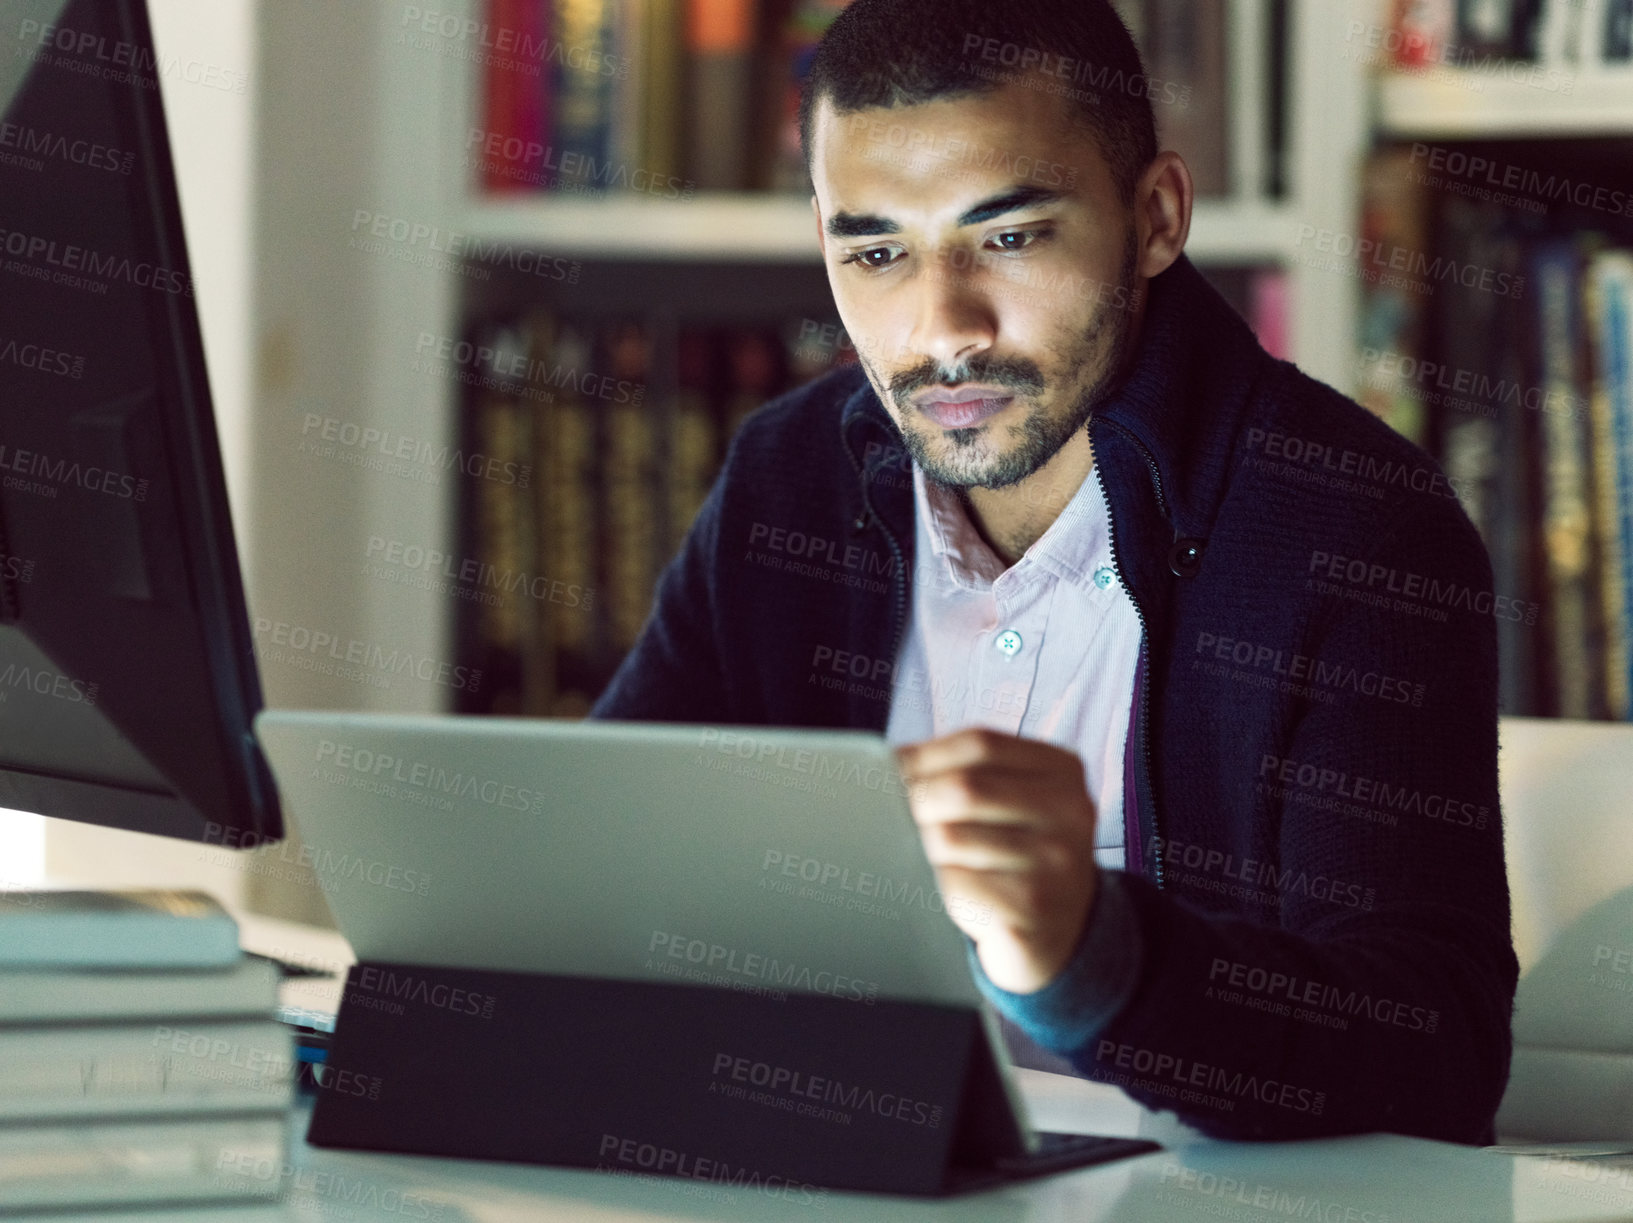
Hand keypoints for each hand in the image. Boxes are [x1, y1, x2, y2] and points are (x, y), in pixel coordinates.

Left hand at [894, 728, 1099, 993]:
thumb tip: (894, 758)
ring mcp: (1057, 860)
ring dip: (929, 849)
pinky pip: (955, 883)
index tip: (899, 769)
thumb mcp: (1009, 799)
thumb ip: (964, 770)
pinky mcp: (1033, 906)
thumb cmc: (1016, 854)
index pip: (981, 743)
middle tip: (909, 818)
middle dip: (920, 801)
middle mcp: (1070, 811)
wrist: (1057, 930)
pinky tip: (962, 893)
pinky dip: (942, 886)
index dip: (928, 754)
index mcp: (1063, 770)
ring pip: (950, 837)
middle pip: (963, 787)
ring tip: (944, 860)